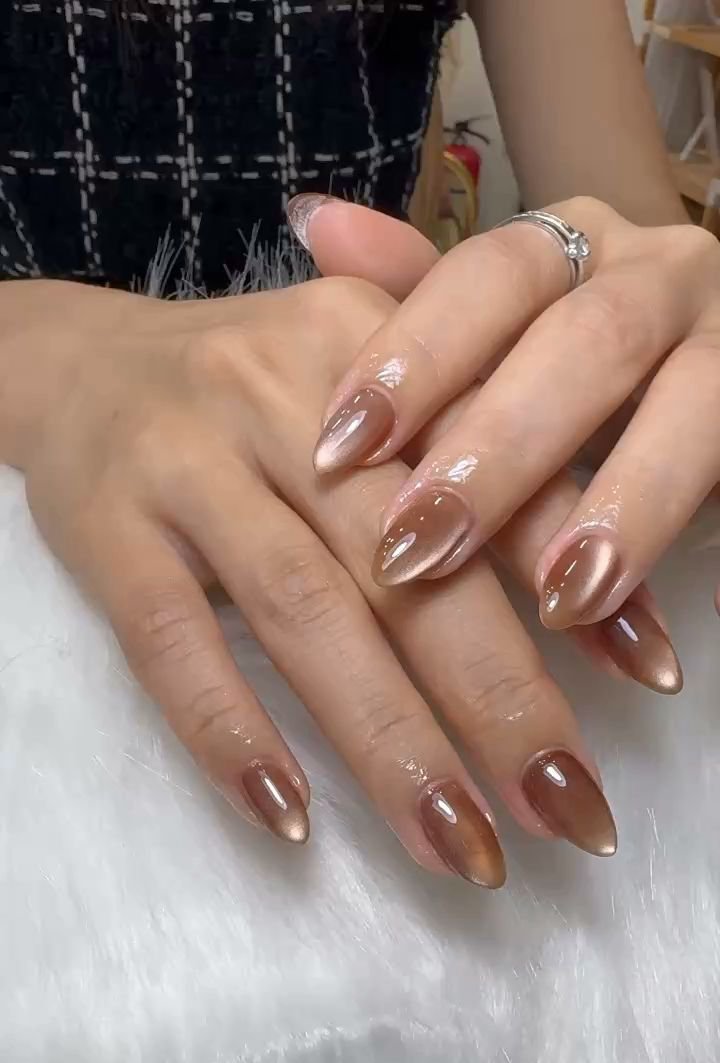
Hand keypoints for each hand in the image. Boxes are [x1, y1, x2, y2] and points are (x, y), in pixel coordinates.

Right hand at [1, 275, 617, 882]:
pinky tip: (289, 817)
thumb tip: (613, 607)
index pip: (492, 467)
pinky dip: (231, 731)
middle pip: (406, 562)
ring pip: (303, 612)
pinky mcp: (106, 531)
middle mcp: (282, 395)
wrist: (83, 365)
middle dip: (498, 697)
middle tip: (568, 811)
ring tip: (462, 846)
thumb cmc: (263, 397)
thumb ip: (488, 473)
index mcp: (377, 348)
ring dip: (389, 740)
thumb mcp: (378, 396)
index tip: (650, 682)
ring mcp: (186, 462)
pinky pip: (171, 642)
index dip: (575, 573)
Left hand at [298, 195, 718, 630]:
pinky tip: (664, 623)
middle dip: (500, 449)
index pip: (491, 274)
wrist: (708, 376)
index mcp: (574, 244)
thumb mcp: (496, 332)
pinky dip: (699, 536)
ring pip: (692, 406)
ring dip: (625, 504)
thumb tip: (316, 221)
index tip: (339, 450)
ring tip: (560, 600)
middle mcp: (661, 274)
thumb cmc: (573, 365)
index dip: (417, 357)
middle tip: (419, 548)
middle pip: (587, 341)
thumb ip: (419, 295)